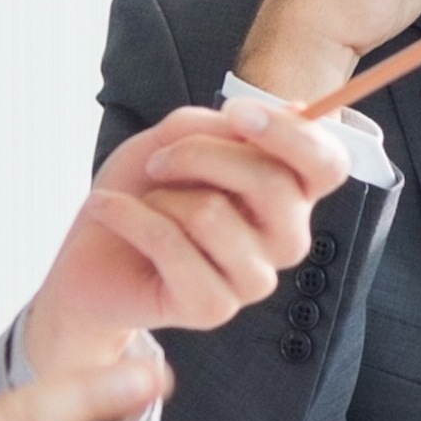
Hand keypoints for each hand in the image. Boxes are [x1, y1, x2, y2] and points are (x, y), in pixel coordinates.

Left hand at [24, 96, 354, 376]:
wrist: (92, 251)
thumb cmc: (144, 191)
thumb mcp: (176, 136)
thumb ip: (223, 126)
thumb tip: (290, 113)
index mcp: (288, 195)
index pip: (328, 165)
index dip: (292, 134)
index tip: (236, 112)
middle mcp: (283, 240)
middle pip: (272, 183)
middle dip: (200, 154)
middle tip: (159, 161)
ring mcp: (253, 279)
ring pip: (212, 212)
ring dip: (160, 196)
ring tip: (146, 205)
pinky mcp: (213, 307)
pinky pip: (171, 244)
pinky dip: (128, 216)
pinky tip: (111, 211)